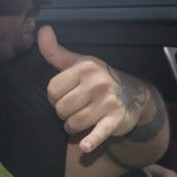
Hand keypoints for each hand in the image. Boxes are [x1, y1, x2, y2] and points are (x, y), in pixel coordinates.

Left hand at [40, 25, 145, 153]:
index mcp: (85, 68)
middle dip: (63, 113)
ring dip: (73, 126)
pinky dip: (92, 141)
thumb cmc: (98, 78)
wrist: (134, 93)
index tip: (65, 95)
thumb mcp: (79, 63)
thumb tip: (42, 29)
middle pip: (61, 108)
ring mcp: (107, 102)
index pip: (52, 89)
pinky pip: (100, 133)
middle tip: (74, 108)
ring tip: (81, 120)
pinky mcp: (115, 120)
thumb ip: (56, 51)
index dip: (54, 96)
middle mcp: (96, 83)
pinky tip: (85, 147)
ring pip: (73, 123)